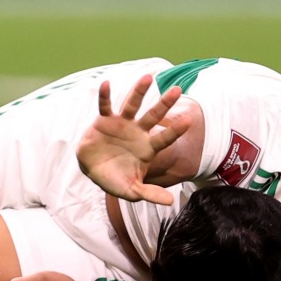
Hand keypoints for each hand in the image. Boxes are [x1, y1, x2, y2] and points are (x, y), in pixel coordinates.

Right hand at [76, 74, 188, 204]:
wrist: (92, 170)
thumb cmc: (115, 179)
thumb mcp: (132, 190)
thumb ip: (150, 193)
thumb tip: (170, 202)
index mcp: (147, 148)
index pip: (164, 138)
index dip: (175, 131)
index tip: (188, 121)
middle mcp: (137, 132)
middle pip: (153, 116)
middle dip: (164, 103)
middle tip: (177, 89)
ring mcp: (122, 124)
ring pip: (132, 105)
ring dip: (138, 92)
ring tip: (147, 77)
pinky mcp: (104, 120)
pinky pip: (105, 106)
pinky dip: (104, 96)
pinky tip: (106, 84)